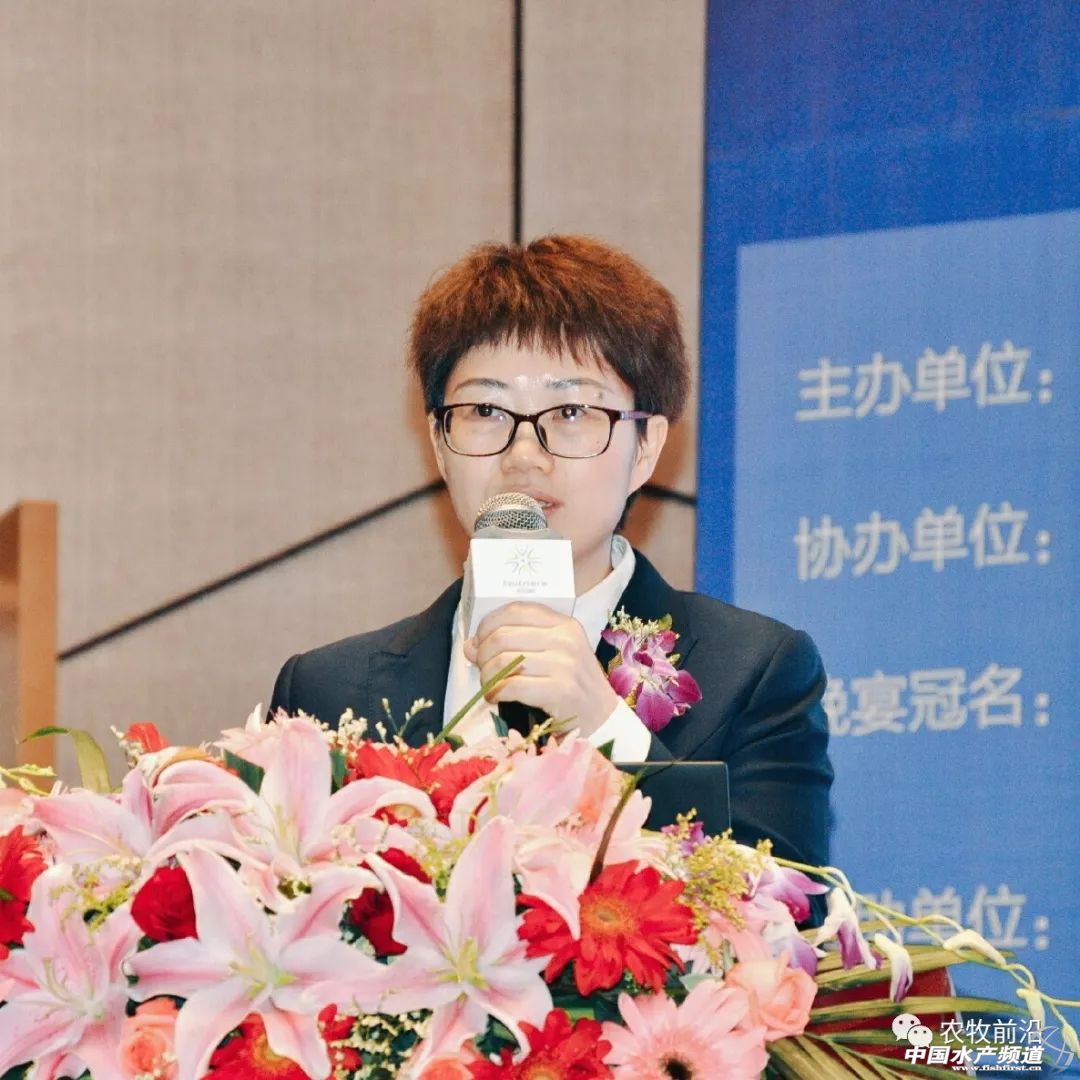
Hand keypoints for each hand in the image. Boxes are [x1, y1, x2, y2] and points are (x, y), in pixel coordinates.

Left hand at [463, 602, 621, 737]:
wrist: (603, 718)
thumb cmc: (572, 685)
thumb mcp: (551, 655)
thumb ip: (515, 645)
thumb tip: (470, 646)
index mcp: (564, 624)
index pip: (515, 610)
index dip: (488, 624)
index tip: (480, 642)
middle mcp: (565, 639)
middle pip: (502, 636)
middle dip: (483, 655)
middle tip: (484, 669)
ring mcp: (565, 664)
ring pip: (503, 661)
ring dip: (487, 676)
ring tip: (491, 686)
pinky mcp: (560, 690)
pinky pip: (512, 686)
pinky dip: (495, 693)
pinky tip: (496, 699)